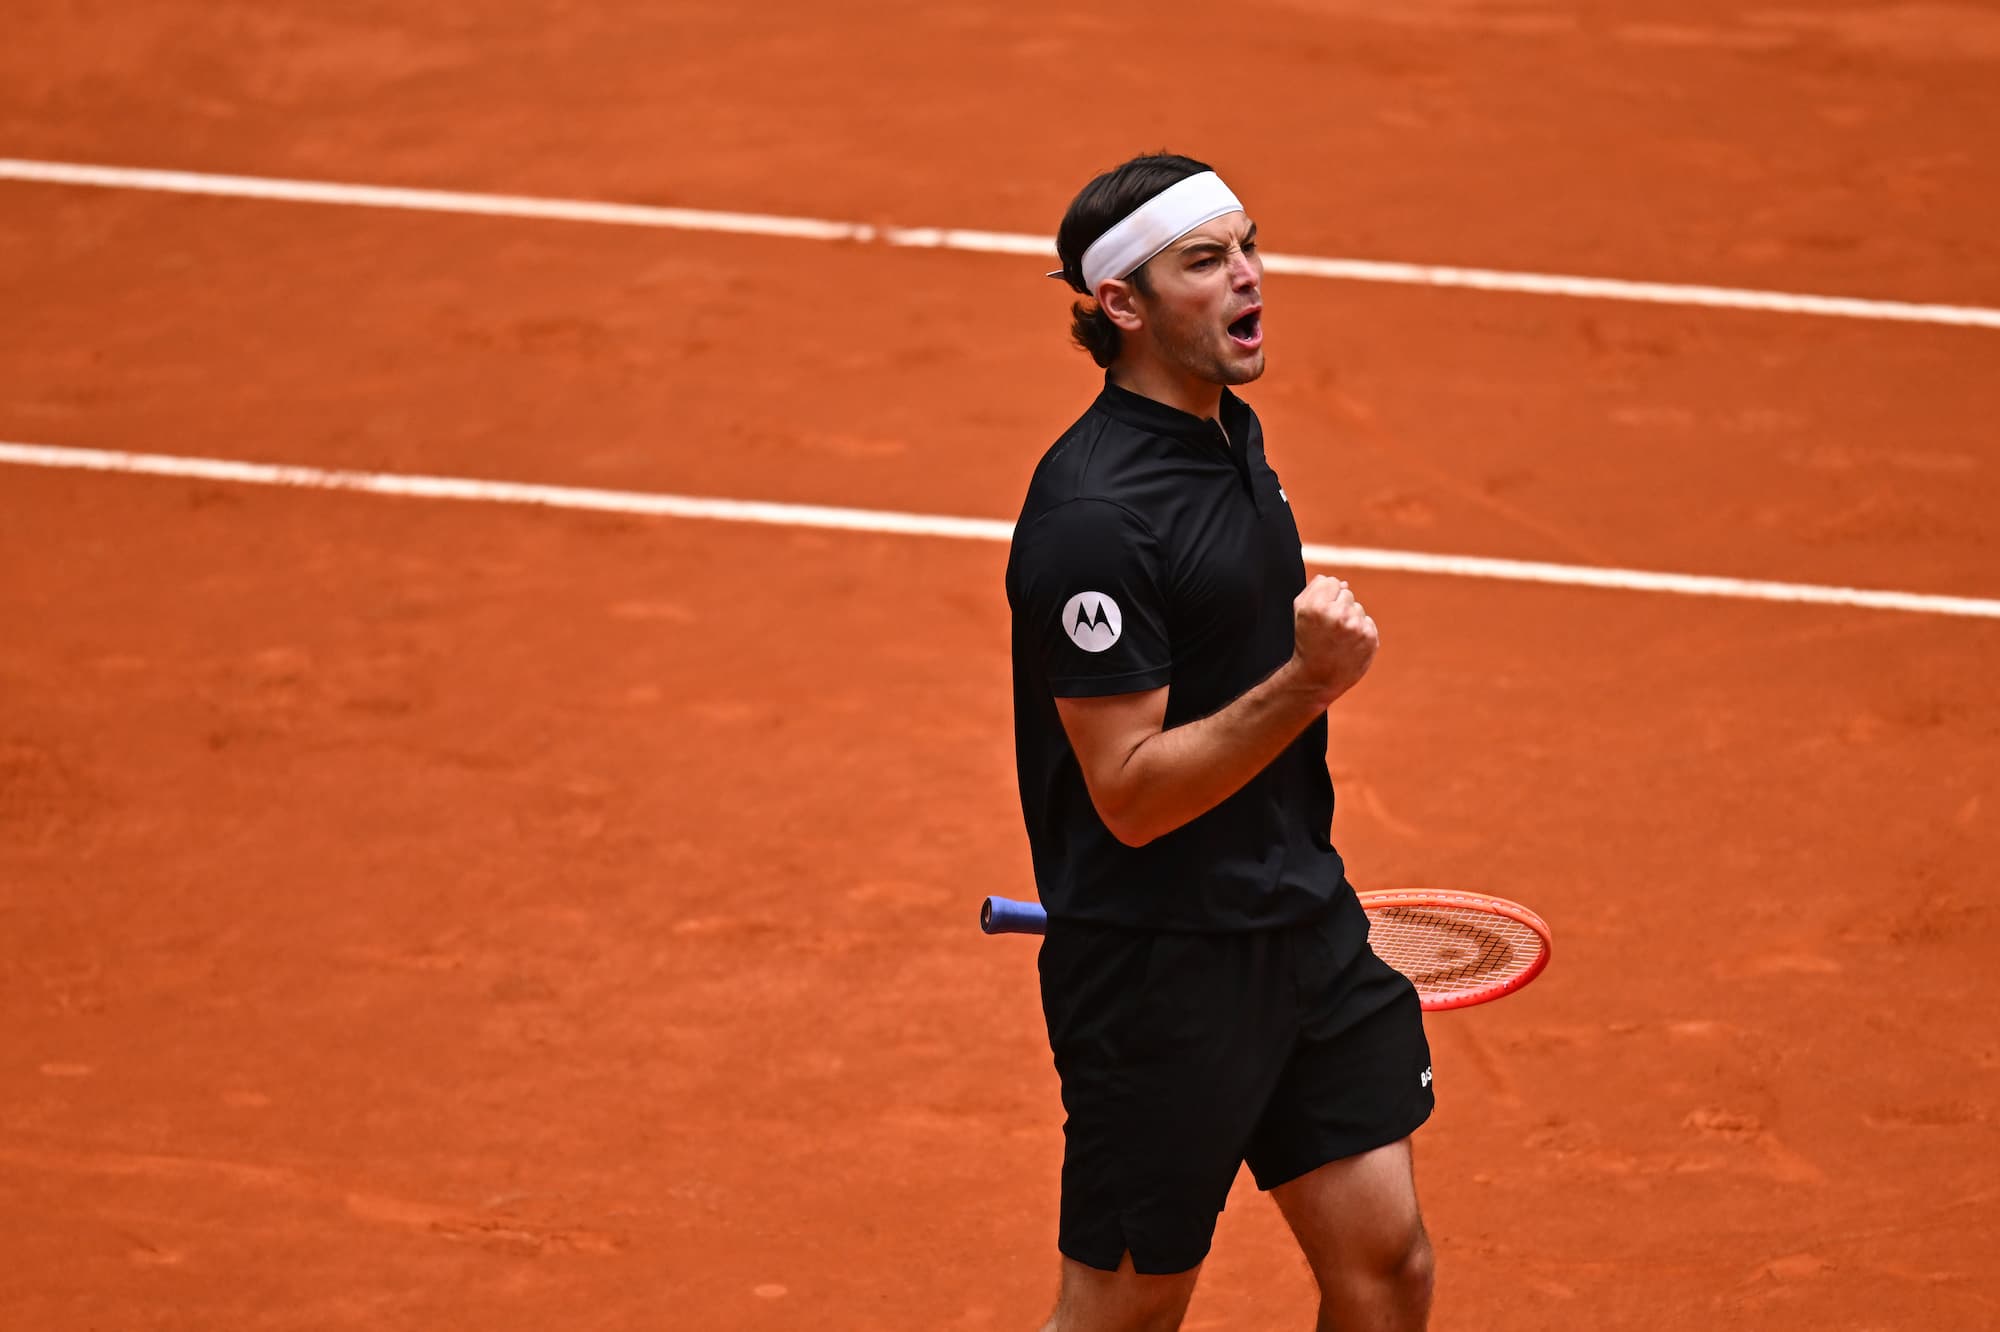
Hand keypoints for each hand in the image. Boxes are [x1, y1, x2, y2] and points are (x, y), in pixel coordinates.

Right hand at [1291, 575, 1377, 702]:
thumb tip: (1342, 582)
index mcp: (1317, 606)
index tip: (1319, 613)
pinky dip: (1360, 631)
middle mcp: (1338, 615)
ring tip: (1338, 638)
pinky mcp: (1370, 638)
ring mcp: (1356, 627)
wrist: (1317, 678)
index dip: (1325, 597)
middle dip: (1338, 606)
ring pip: (1358, 608)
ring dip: (1350, 619)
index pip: (1331, 582)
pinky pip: (1368, 622)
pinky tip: (1348, 644)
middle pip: (1346, 593)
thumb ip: (1315, 588)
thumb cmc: (1306, 642)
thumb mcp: (1300, 613)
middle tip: (1328, 628)